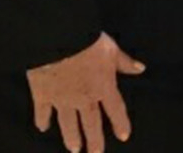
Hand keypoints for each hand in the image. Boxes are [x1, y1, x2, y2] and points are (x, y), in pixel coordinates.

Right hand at [25, 32, 143, 152]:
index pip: (116, 109)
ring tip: (74, 149)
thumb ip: (124, 63)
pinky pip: (42, 112)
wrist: (56, 41)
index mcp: (103, 86)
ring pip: (68, 123)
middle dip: (95, 141)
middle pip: (91, 123)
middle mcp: (84, 98)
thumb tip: (140, 69)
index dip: (120, 123)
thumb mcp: (111, 49)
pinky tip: (43, 128)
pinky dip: (42, 120)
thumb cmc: (87, 42)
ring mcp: (62, 99)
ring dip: (71, 137)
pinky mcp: (42, 95)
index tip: (123, 137)